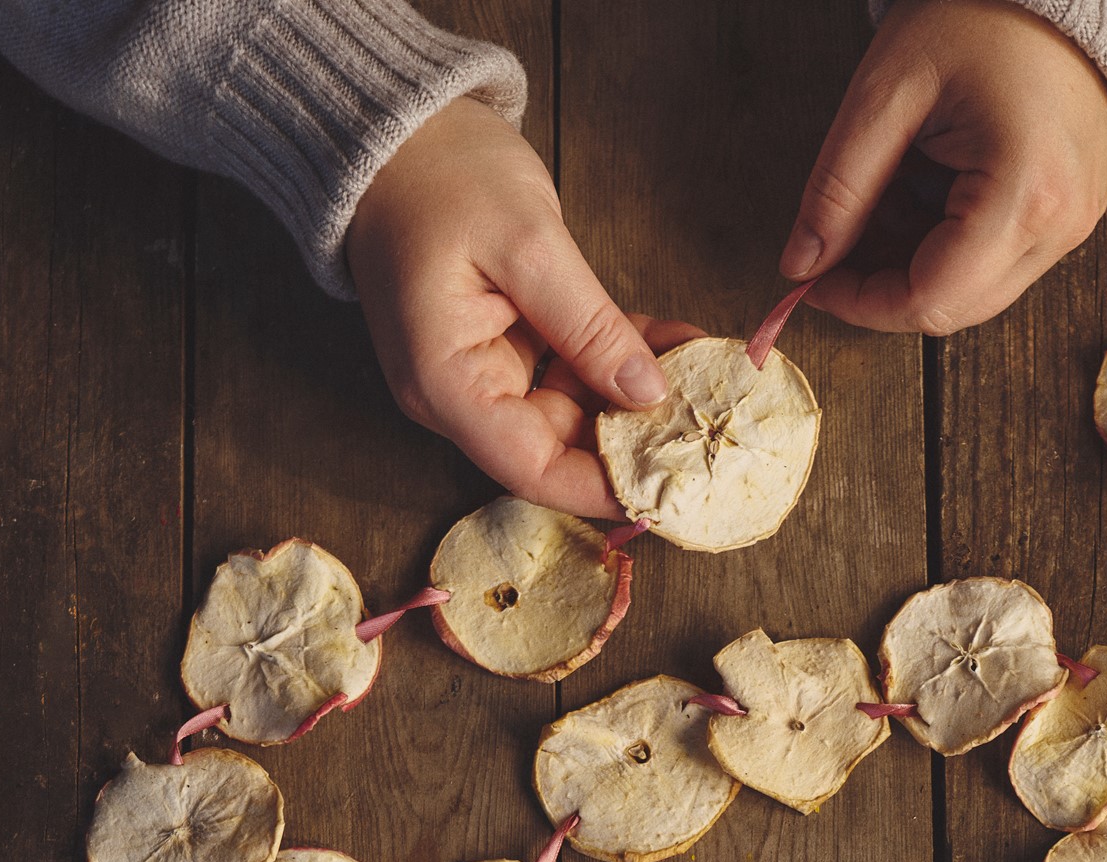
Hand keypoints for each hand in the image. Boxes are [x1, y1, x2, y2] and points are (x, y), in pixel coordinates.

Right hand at [347, 96, 694, 516]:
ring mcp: (484, 371)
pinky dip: (620, 359)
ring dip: (636, 397)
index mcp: (445, 384)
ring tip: (703, 375)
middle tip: (707, 425)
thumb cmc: (442, 174)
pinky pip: (572, 370)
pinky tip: (677, 346)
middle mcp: (459, 394)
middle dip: (631, 440)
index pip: (531, 468)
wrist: (400, 129)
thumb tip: (648, 394)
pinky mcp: (507, 346)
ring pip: (573, 410)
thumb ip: (589, 325)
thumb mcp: (528, 244)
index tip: (667, 485)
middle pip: (556, 447)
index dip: (601, 486)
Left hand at [781, 0, 1106, 334]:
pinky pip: (997, 266)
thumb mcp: (888, 93)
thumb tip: (801, 265)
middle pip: (953, 311)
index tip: (815, 281)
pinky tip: (926, 195)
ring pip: (973, 296)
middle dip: (885, 290)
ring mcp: (1074, 225)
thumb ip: (839, 188)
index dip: (861, 303)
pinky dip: (947, 249)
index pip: (929, 301)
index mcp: (1024, 195)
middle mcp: (1062, 226)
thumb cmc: (979, 15)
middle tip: (841, 245)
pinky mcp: (1072, 217)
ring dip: (915, 268)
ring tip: (889, 198)